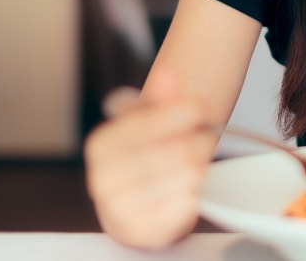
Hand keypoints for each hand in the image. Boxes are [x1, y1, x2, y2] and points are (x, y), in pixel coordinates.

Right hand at [84, 68, 213, 248]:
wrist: (133, 209)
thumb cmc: (141, 162)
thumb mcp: (147, 124)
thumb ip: (159, 99)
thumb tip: (169, 73)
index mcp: (100, 145)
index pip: (148, 122)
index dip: (183, 111)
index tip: (202, 106)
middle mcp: (102, 179)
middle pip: (174, 150)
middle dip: (198, 140)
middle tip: (206, 138)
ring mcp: (119, 209)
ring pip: (185, 176)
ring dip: (202, 166)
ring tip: (200, 162)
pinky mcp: (141, 232)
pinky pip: (185, 206)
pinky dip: (195, 193)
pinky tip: (191, 187)